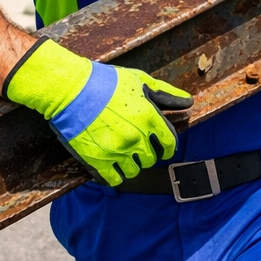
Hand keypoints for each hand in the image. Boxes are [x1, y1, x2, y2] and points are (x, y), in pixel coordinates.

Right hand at [5, 39, 192, 186]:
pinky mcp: (98, 162)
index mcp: (150, 118)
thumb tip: (189, 102)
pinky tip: (110, 164)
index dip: (167, 147)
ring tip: (122, 154)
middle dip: (147, 153)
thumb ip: (167, 94)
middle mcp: (137, 138)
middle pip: (151, 159)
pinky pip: (115, 179)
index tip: (162, 147)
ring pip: (134, 171)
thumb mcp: (140, 81)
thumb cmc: (106, 82)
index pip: (170, 143)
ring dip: (131, 164)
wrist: (71, 90)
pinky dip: (115, 175)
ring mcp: (117, 152)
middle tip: (136, 145)